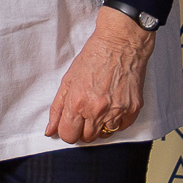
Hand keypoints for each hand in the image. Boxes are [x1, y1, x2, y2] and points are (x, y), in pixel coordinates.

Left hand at [45, 7, 155, 143]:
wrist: (120, 43)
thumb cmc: (93, 57)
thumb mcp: (68, 79)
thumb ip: (57, 108)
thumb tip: (50, 131)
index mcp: (77, 102)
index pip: (68, 135)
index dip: (67, 130)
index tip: (70, 122)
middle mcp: (97, 110)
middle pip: (86, 138)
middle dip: (83, 128)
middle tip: (85, 110)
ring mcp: (116, 111)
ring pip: (104, 135)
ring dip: (99, 125)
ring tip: (100, 105)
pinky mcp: (132, 110)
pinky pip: (121, 128)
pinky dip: (116, 120)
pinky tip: (113, 103)